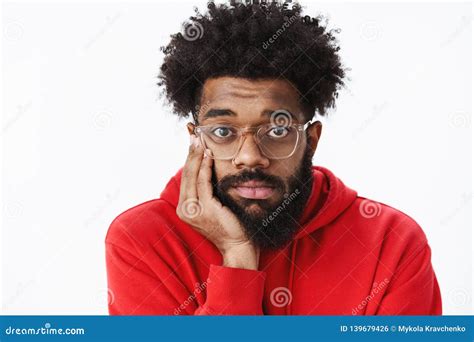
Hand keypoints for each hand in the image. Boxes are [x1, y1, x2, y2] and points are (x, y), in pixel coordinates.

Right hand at [176, 135, 258, 268]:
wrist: (238, 245)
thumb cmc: (230, 225)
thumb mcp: (214, 205)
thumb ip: (207, 191)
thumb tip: (207, 167)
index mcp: (186, 208)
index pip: (186, 177)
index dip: (188, 158)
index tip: (191, 141)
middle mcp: (185, 210)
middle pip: (186, 174)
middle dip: (190, 152)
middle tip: (193, 134)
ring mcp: (193, 211)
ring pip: (192, 176)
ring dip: (196, 155)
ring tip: (198, 139)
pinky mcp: (205, 209)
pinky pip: (203, 183)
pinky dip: (205, 167)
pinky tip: (208, 155)